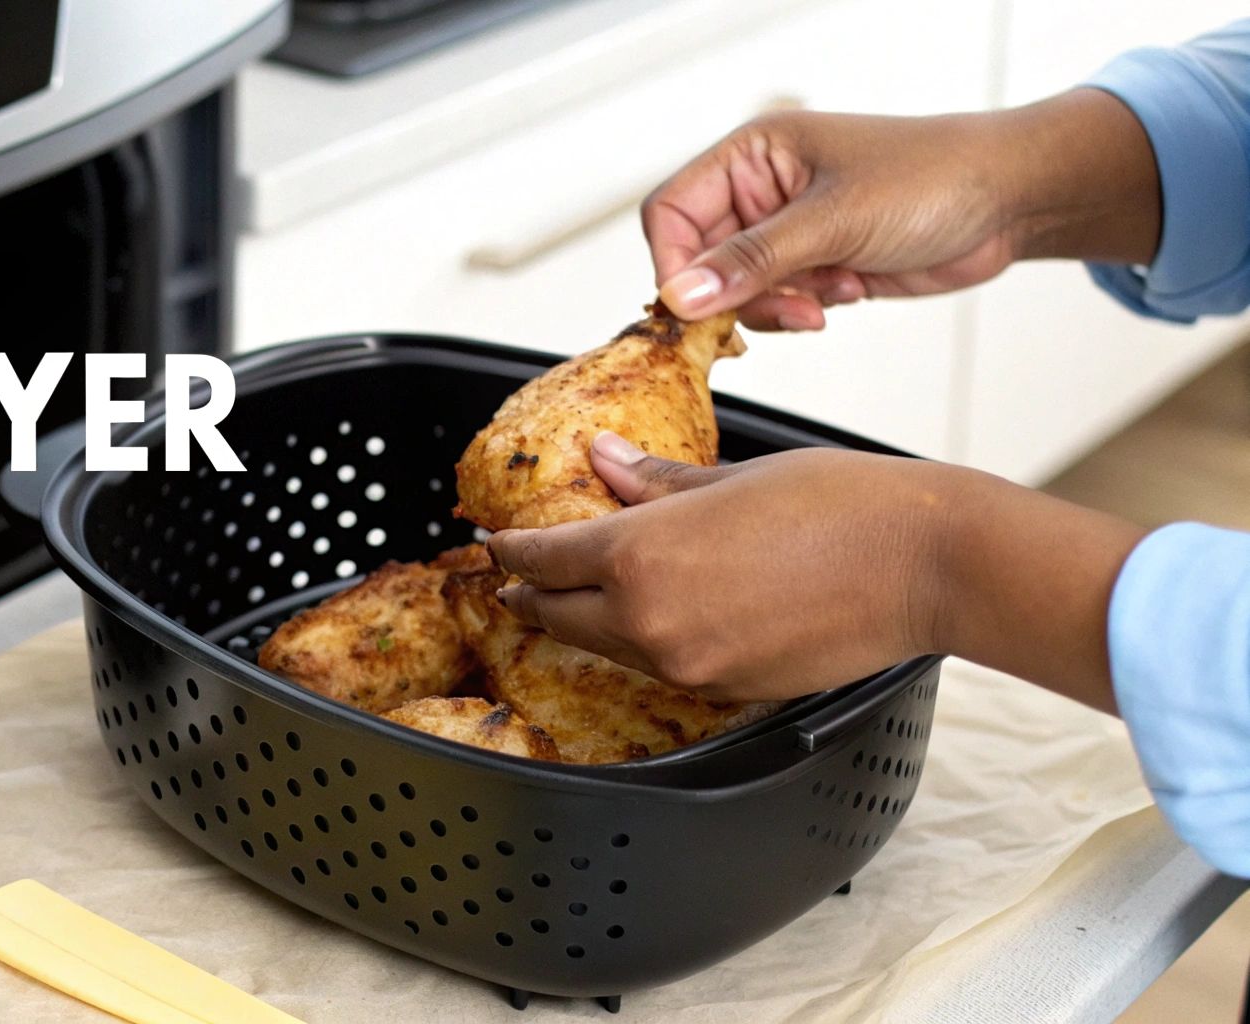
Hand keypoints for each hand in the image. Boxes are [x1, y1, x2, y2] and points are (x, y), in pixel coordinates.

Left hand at [488, 433, 1145, 710]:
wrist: (925, 566)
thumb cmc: (840, 506)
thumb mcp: (730, 477)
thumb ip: (653, 482)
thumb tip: (601, 461)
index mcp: (640, 556)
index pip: (543, 558)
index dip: (511, 550)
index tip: (493, 544)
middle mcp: (650, 624)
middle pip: (560, 615)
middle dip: (533, 592)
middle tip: (516, 576)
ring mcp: (687, 667)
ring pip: (607, 647)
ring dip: (586, 620)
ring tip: (576, 595)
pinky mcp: (725, 692)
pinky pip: (662, 668)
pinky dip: (643, 643)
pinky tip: (653, 618)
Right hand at [644, 89, 1160, 330]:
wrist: (1008, 202)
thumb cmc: (932, 177)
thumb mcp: (833, 219)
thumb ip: (751, 261)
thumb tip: (679, 296)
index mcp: (753, 155)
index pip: (672, 213)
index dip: (674, 263)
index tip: (694, 307)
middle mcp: (760, 191)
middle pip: (699, 261)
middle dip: (738, 295)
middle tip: (785, 307)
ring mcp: (786, 231)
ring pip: (736, 293)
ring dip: (776, 308)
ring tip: (827, 299)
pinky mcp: (813, 265)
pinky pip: (775, 305)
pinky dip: (802, 311)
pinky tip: (848, 293)